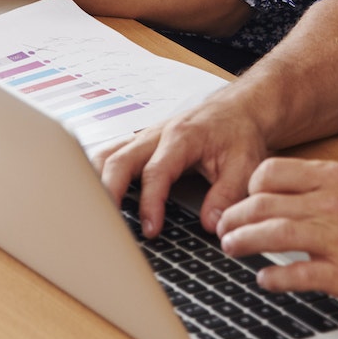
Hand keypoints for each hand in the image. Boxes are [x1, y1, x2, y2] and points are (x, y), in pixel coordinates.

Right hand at [97, 90, 271, 237]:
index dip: (150, 203)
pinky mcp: (141, 144)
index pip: (156, 172)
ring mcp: (145, 137)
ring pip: (108, 155)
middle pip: (119, 160)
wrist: (238, 109)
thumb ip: (227, 194)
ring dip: (96, 181)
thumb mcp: (245, 164)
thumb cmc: (239, 133)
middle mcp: (156, 134)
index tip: (150, 229)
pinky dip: (98, 174)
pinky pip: (111, 155)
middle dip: (108, 192)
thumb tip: (210, 224)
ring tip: (92, 212)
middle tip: (105, 224)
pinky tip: (95, 194)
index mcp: (182, 137)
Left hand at [214, 158, 337, 308]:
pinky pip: (296, 275)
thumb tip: (276, 189)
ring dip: (243, 242)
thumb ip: (321, 185)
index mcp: (335, 177)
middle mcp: (333, 204)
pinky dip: (272, 278)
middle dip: (234, 218)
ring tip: (231, 248)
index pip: (270, 173)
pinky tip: (264, 279)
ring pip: (272, 235)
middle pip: (263, 204)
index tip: (242, 202)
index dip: (247, 189)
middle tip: (223, 230)